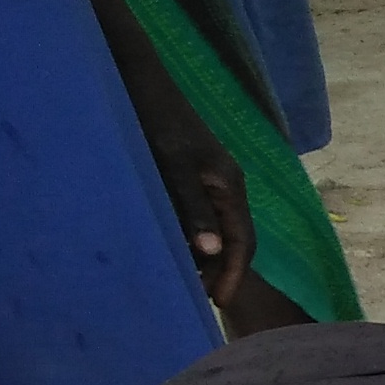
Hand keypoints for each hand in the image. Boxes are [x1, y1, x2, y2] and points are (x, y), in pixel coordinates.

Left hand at [149, 129, 253, 306]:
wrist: (142, 81)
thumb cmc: (158, 122)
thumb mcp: (174, 167)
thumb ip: (194, 208)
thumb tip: (212, 252)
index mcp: (230, 187)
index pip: (242, 242)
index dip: (232, 274)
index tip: (218, 303)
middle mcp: (227, 187)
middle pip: (234, 239)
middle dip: (221, 270)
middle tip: (199, 297)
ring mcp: (212, 180)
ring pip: (217, 228)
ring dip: (207, 256)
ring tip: (188, 278)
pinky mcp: (194, 174)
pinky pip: (202, 215)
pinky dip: (193, 236)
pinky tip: (177, 245)